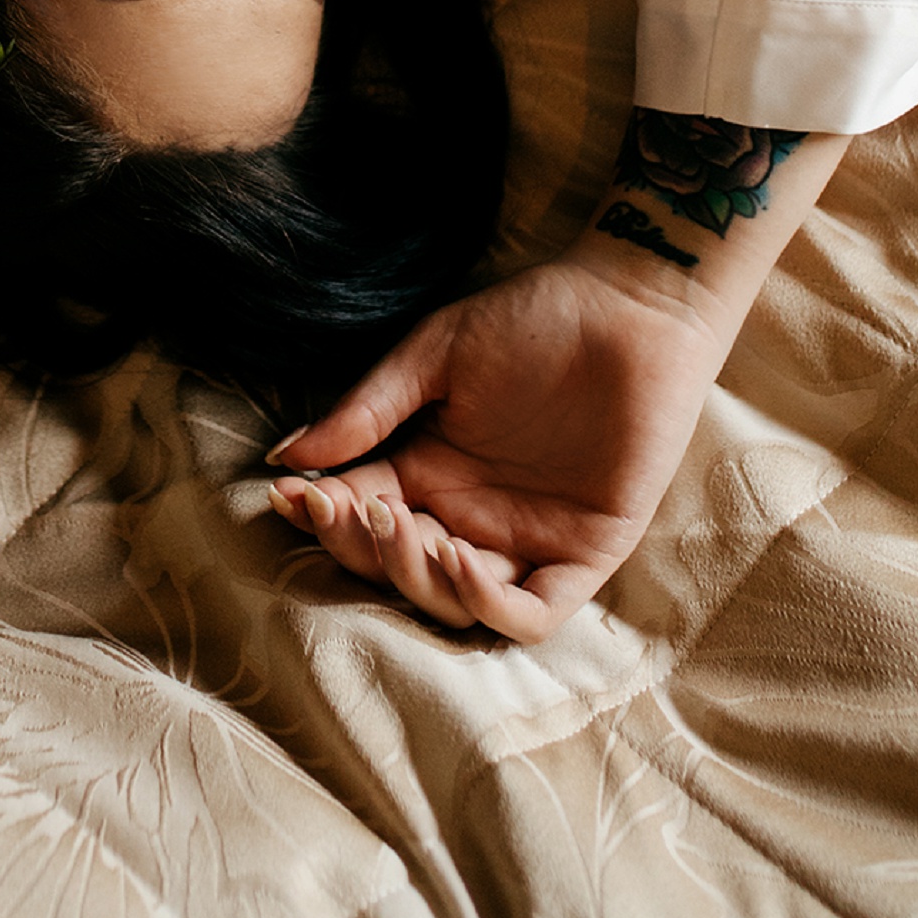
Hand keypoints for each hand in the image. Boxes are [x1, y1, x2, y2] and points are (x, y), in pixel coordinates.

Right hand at [267, 253, 731, 640]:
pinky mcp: (586, 554)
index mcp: (430, 472)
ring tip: (397, 526)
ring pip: (456, 602)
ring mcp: (529, 540)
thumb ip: (369, 409)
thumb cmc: (533, 318)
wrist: (629, 307)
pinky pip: (532, 610)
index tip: (290, 494)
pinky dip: (487, 601)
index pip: (362, 514)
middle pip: (400, 567)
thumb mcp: (435, 355)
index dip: (323, 515)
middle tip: (349, 506)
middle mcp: (472, 516)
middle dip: (362, 547)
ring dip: (416, 577)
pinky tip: (457, 558)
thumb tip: (288, 456)